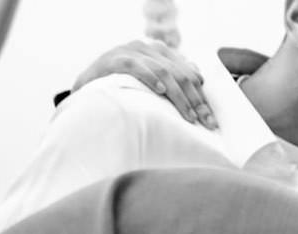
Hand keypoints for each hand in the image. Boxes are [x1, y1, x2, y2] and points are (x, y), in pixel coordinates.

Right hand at [75, 39, 212, 127]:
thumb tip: (200, 78)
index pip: (187, 73)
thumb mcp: (150, 83)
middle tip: (206, 123)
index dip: (201, 96)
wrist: (86, 89)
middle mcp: (145, 48)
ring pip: (164, 72)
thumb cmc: (121, 89)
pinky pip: (136, 66)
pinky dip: (150, 78)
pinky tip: (161, 91)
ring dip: (179, 96)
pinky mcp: (113, 59)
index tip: (211, 119)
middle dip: (196, 100)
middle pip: (180, 74)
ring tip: (189, 116)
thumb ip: (172, 78)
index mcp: (157, 52)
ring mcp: (129, 51)